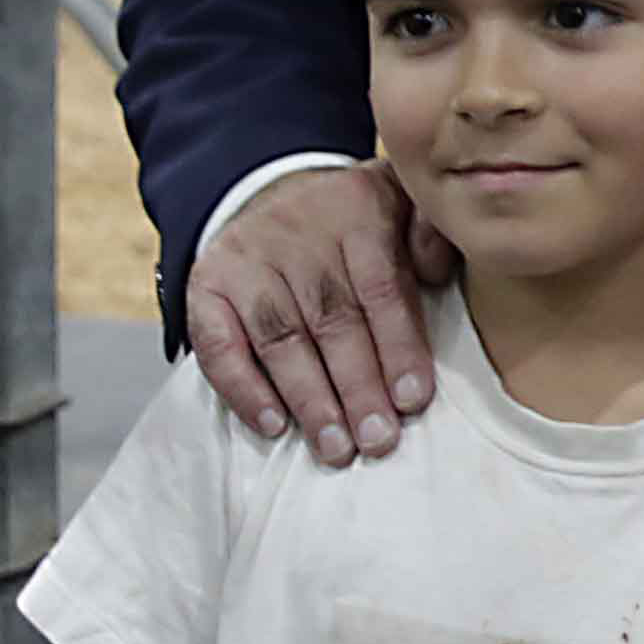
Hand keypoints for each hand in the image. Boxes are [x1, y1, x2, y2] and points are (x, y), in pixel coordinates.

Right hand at [193, 162, 450, 455]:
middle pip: (331, 318)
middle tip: (378, 439)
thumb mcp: (406, 203)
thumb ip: (432, 230)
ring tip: (336, 448)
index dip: (397, 346)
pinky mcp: (207, 285)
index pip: (380, 286)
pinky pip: (218, 343)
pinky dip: (243, 388)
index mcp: (358, 209)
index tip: (412, 399)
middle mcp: (298, 232)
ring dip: (309, 399)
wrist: (274, 195)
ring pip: (280, 338)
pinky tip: (273, 425)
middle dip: (358, 386)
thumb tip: (436, 271)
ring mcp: (247, 259)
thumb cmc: (358, 222)